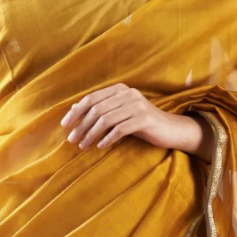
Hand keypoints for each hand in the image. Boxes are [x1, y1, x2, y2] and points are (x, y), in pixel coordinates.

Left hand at [60, 84, 211, 159]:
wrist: (171, 129)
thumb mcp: (119, 114)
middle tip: (73, 140)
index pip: (91, 99)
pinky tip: (101, 147)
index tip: (65, 126)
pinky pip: (120, 129)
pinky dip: (108, 139)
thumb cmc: (141, 123)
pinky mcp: (145, 119)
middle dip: (82, 126)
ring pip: (106, 120)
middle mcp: (128, 94)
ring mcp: (137, 105)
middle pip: (97, 110)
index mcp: (120, 89)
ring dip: (92, 134)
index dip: (76, 112)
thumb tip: (74, 108)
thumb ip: (101, 109)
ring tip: (84, 146)